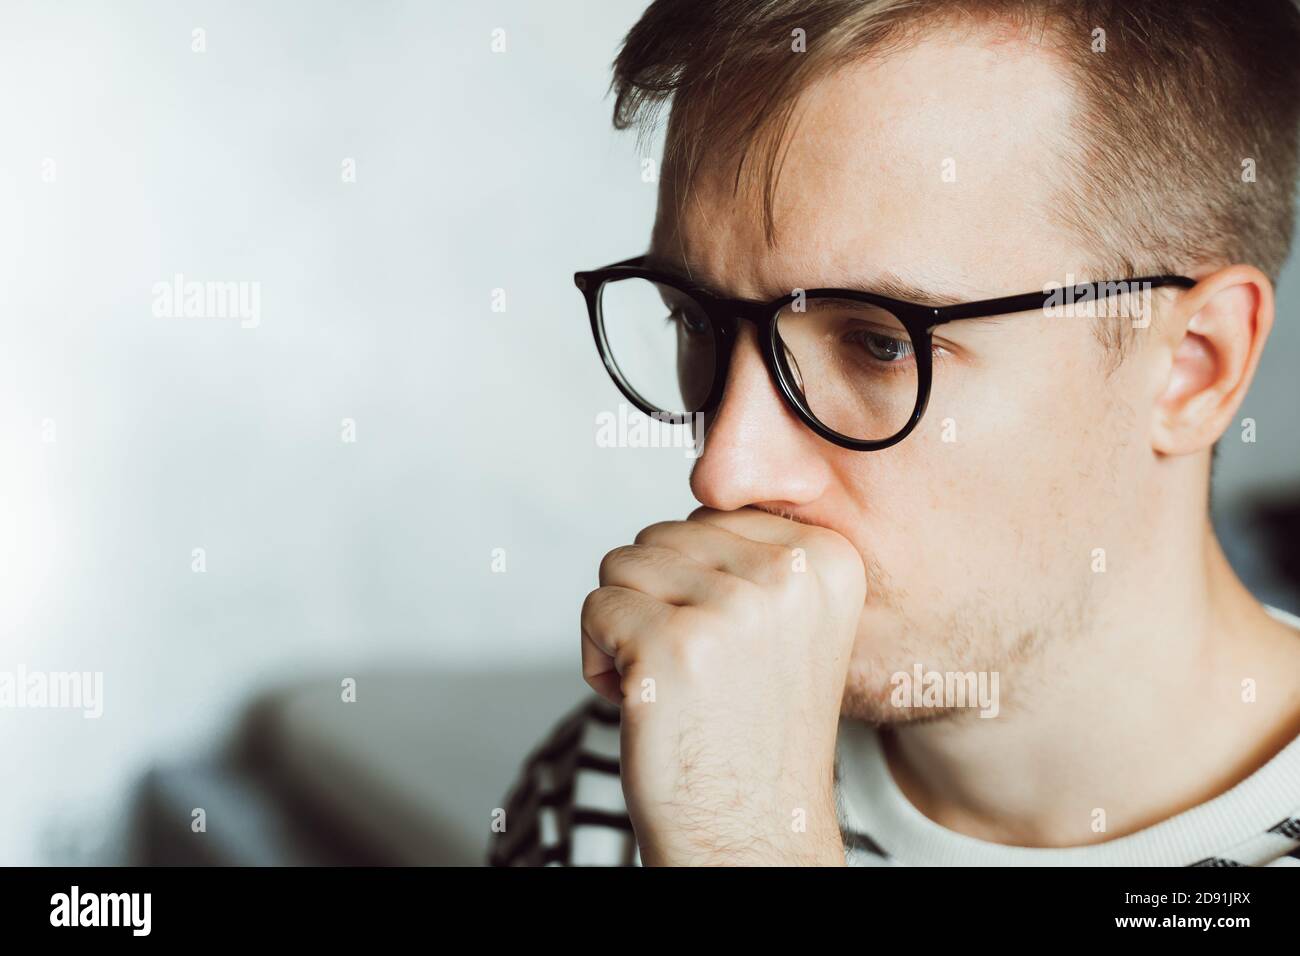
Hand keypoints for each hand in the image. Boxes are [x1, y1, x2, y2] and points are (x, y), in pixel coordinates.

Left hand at [580, 506, 866, 865]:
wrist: (753, 834)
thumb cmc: (754, 733)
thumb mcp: (788, 624)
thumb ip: (754, 554)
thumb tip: (702, 482)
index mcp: (827, 558)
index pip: (710, 515)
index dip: (695, 584)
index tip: (728, 645)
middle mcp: (789, 575)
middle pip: (661, 534)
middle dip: (655, 601)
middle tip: (696, 672)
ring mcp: (731, 609)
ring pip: (621, 564)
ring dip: (624, 626)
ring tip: (672, 685)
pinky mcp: (672, 645)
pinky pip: (596, 607)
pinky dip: (599, 658)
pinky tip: (643, 702)